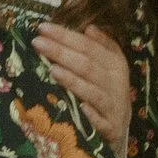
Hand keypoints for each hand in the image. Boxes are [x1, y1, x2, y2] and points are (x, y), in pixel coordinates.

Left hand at [36, 21, 130, 152]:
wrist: (119, 127)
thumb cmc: (106, 91)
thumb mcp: (107, 67)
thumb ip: (99, 46)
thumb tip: (89, 28)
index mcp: (116, 64)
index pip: (90, 47)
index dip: (67, 36)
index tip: (43, 28)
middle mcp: (117, 84)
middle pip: (88, 66)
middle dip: (62, 53)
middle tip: (38, 43)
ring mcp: (114, 107)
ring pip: (94, 93)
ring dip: (74, 81)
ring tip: (52, 70)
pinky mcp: (111, 129)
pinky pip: (101, 122)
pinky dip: (91, 115)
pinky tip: (80, 108)